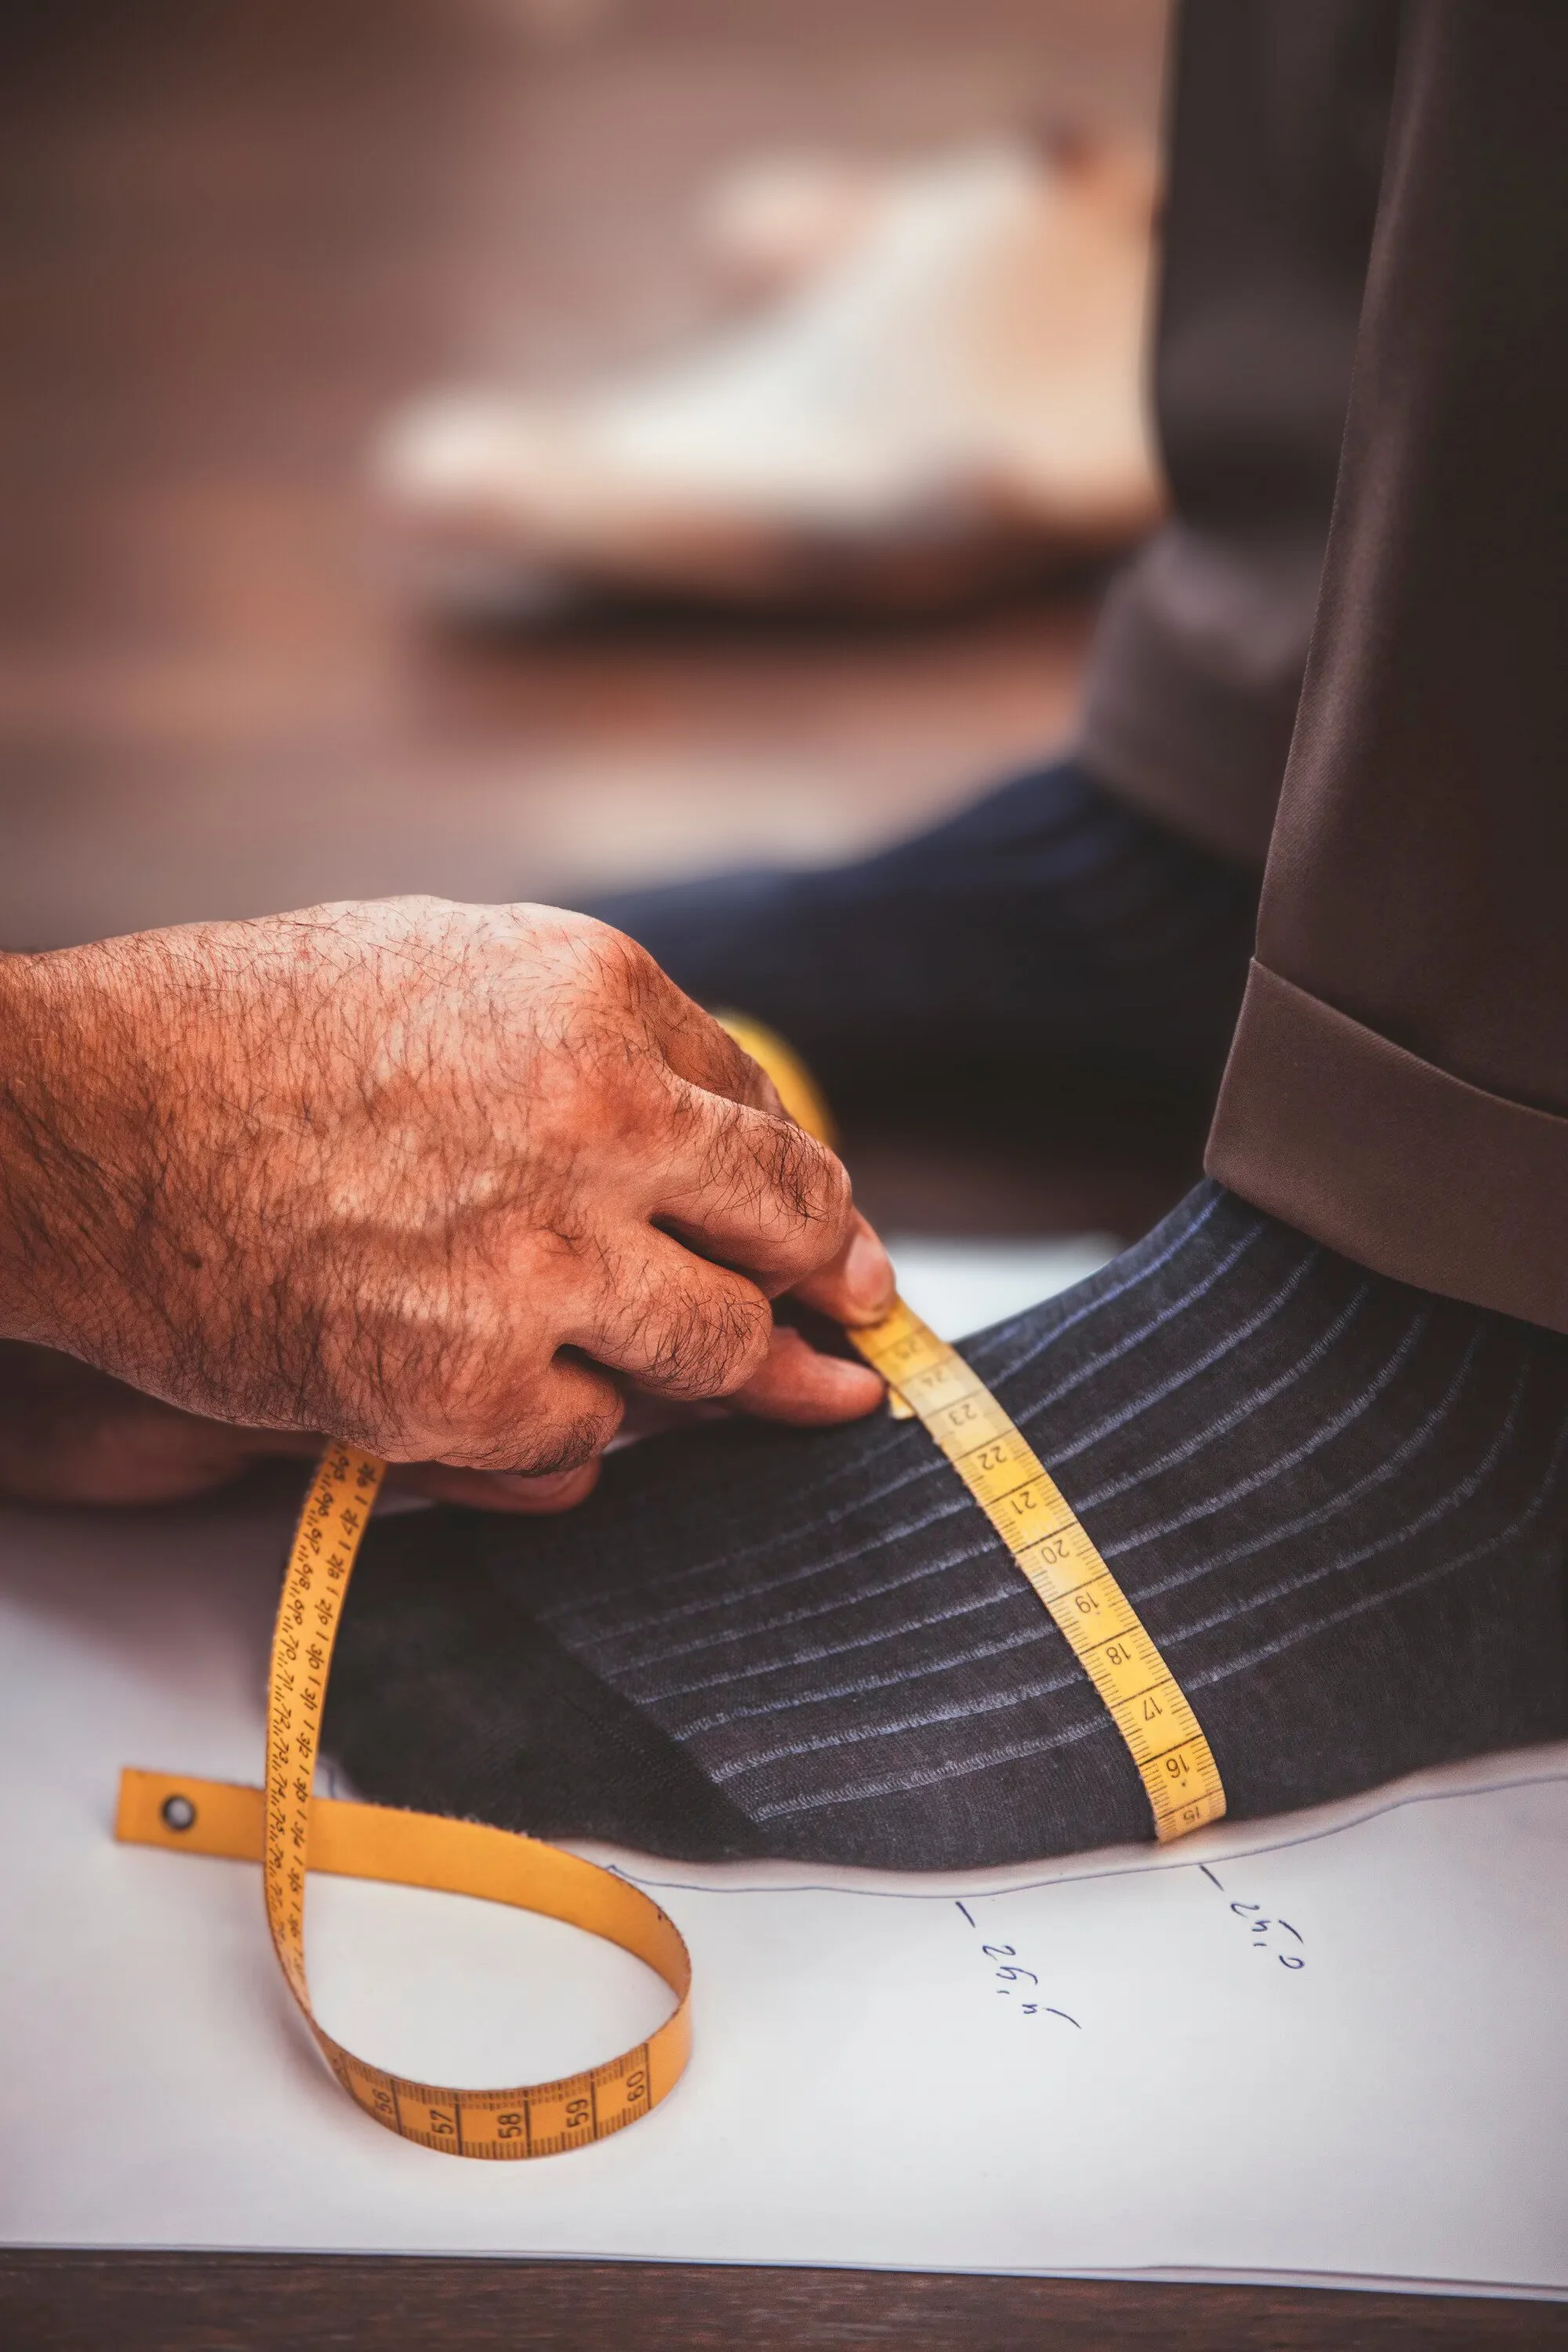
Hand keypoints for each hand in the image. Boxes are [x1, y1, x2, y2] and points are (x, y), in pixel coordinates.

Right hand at [0, 899, 891, 1474]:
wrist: (80, 1124)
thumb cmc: (244, 1035)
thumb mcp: (451, 964)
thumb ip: (603, 1039)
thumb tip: (728, 1123)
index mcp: (599, 998)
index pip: (772, 1127)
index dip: (819, 1209)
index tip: (842, 1259)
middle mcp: (594, 1121)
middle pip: (784, 1241)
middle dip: (824, 1303)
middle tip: (843, 1348)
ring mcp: (536, 1262)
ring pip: (707, 1358)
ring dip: (696, 1377)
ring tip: (680, 1385)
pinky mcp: (461, 1387)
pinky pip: (584, 1440)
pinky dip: (565, 1434)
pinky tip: (521, 1401)